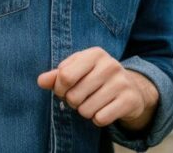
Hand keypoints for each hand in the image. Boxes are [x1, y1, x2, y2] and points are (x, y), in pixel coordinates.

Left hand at [37, 47, 158, 129]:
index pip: (65, 76)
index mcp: (95, 54)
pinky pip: (100, 119)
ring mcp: (121, 82)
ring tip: (94, 102)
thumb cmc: (96, 78)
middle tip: (82, 97)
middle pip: (74, 96)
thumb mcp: (78, 71)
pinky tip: (105, 109)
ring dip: (85, 111)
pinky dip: (98, 119)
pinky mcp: (129, 100)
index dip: (60, 88)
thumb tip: (40, 81)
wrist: (131, 88)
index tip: (65, 89)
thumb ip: (57, 76)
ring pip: (86, 110)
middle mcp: (110, 65)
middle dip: (73, 102)